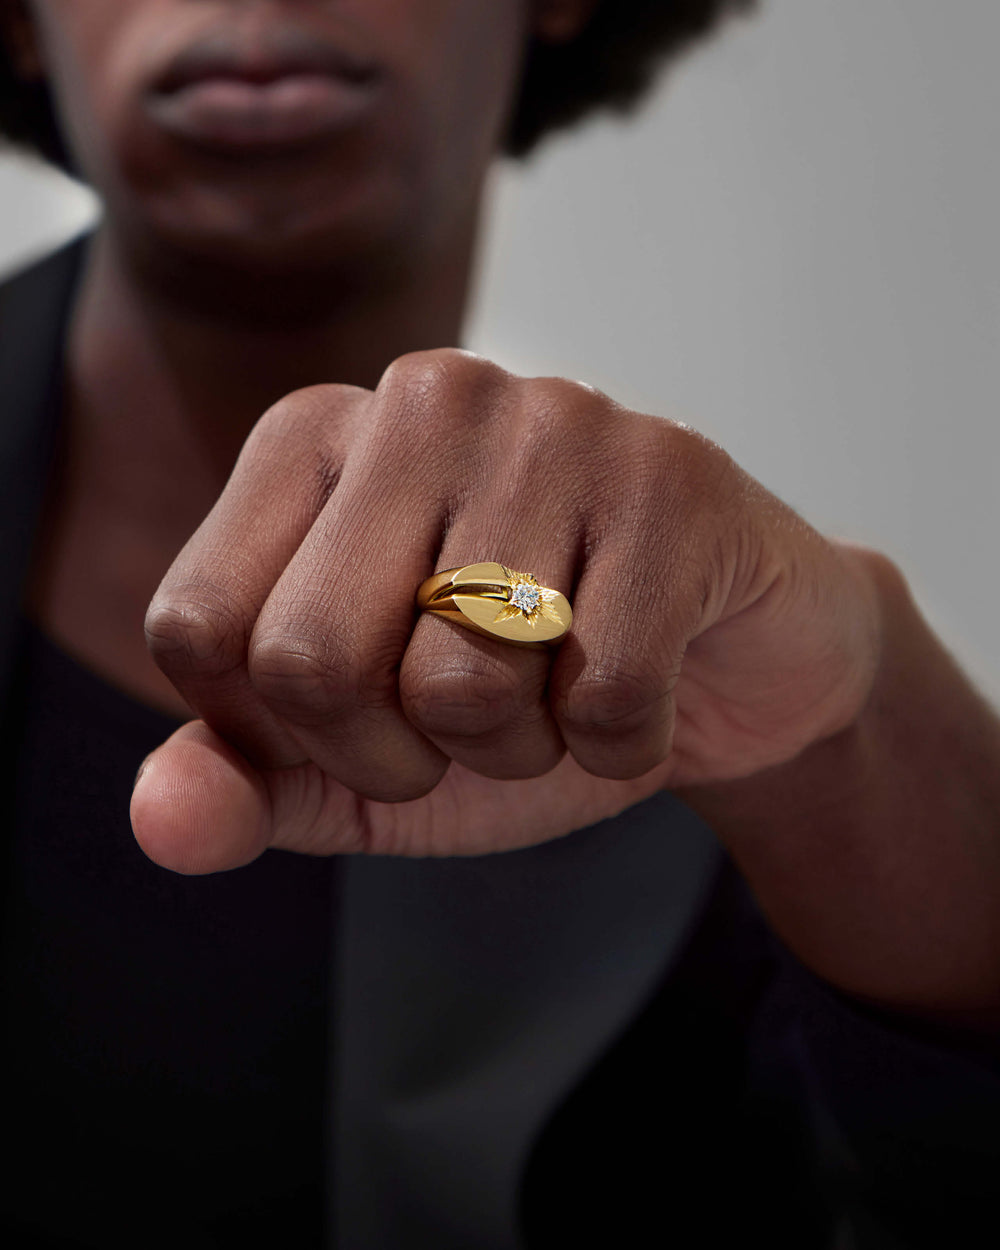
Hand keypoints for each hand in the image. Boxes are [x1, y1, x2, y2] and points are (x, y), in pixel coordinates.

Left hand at [131, 349, 881, 871]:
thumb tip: (162, 822)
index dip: (282, 732)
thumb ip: (248, 779)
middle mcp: (420, 401)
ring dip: (519, 750)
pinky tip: (648, 681)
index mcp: (311, 437)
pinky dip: (625, 743)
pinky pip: (605, 695)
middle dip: (396, 755)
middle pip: (309, 659)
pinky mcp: (672, 478)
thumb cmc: (527, 691)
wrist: (721, 665)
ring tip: (563, 685)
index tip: (368, 718)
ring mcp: (552, 425)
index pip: (203, 629)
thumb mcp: (361, 753)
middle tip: (471, 721)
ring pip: (463, 684)